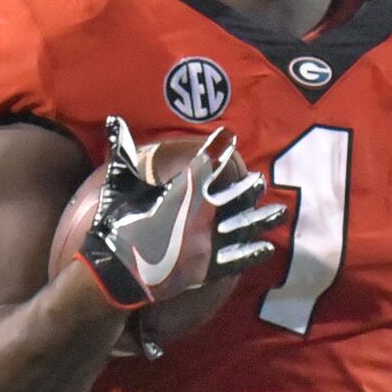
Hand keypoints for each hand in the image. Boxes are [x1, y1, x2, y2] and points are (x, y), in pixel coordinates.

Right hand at [79, 121, 282, 313]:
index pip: (206, 163)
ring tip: (279, 212)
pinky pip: (235, 260)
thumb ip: (123, 152)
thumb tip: (113, 121)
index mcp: (183, 191)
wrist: (114, 270)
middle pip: (235, 196)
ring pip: (243, 227)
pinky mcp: (205, 270)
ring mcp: (207, 242)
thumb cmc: (114, 225)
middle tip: (259, 181)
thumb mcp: (118, 183)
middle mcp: (202, 214)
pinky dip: (252, 254)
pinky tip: (266, 248)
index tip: (229, 135)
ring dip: (262, 219)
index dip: (218, 147)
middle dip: (249, 187)